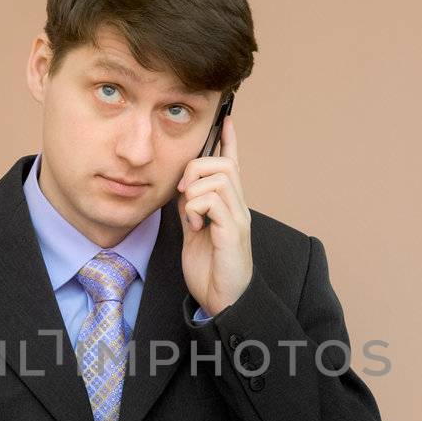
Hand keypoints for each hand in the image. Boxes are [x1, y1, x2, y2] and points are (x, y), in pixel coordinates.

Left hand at [179, 115, 251, 317]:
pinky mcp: (233, 232)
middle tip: (182, 193)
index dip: (229, 141)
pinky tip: (195, 227)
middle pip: (223, 164)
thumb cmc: (210, 269)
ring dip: (194, 193)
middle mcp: (239, 208)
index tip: (226, 119)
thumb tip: (183, 188)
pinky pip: (213, 201)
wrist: (223, 300)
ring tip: (190, 216)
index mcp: (230, 206)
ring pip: (217, 178)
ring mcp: (238, 219)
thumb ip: (191, 208)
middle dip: (196, 169)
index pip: (233, 164)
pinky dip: (196, 209)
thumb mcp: (195, 231)